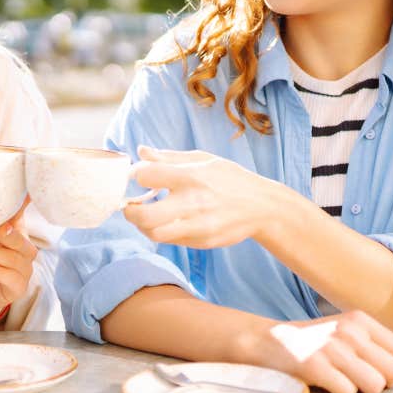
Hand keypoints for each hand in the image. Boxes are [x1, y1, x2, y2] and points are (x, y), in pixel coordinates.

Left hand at [0, 198, 38, 323]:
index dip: (24, 205)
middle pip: (22, 240)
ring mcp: (23, 270)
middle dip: (9, 234)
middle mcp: (24, 251)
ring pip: (13, 259)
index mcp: (15, 234)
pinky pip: (10, 277)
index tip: (26, 193)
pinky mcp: (18, 287)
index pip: (20, 217)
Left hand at [124, 145, 274, 248]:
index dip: (136, 176)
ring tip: (145, 216)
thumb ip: (168, 157)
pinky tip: (165, 222)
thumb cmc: (229, 178)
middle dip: (130, 211)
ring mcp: (198, 225)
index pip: (147, 176)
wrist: (263, 207)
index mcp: (191, 176)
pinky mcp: (202, 241)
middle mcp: (193, 202)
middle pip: (145, 215)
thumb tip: (140, 151)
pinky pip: (171, 240)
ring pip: (155, 234)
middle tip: (130, 206)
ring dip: (143, 226)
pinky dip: (161, 232)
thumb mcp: (202, 160)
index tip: (139, 177)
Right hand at [257, 310, 392, 392]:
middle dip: (384, 385)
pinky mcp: (315, 365)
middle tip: (362, 382)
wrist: (265, 340)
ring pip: (374, 386)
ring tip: (341, 381)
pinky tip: (324, 383)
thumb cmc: (311, 343)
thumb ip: (376, 347)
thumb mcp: (345, 333)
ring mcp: (332, 347)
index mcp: (360, 320)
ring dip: (361, 391)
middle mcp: (349, 330)